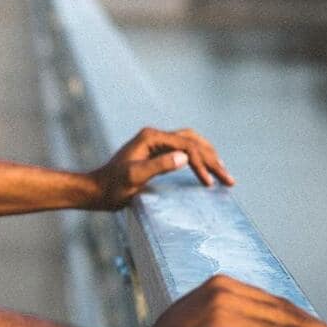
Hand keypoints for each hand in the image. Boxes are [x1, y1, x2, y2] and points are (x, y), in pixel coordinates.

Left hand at [88, 126, 235, 209]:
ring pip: (191, 143)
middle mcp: (155, 136)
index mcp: (151, 137)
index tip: (209, 183)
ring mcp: (156, 143)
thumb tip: (185, 157)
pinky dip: (199, 159)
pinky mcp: (157, 152)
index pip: (186, 146)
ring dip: (209, 157)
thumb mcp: (134, 177)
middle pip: (193, 141)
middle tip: (228, 179)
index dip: (201, 163)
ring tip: (223, 174)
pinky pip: (184, 150)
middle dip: (212, 159)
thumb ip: (158, 166)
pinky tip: (207, 170)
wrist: (97, 190)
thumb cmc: (113, 186)